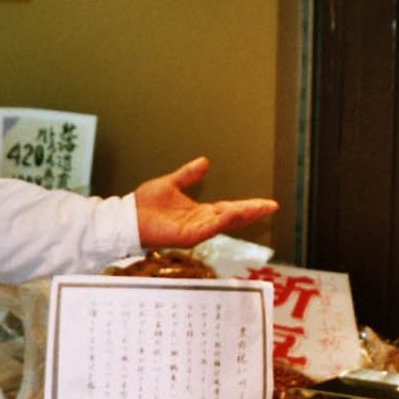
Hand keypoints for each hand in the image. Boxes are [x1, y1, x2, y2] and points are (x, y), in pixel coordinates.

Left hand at [133, 157, 278, 247]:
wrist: (126, 217)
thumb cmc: (143, 205)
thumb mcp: (170, 183)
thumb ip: (188, 175)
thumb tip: (205, 162)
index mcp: (199, 212)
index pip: (229, 209)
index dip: (248, 206)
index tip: (267, 203)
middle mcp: (200, 223)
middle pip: (232, 217)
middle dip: (252, 212)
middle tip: (272, 206)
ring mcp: (195, 230)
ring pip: (224, 223)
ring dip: (241, 215)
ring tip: (259, 208)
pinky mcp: (186, 236)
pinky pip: (208, 228)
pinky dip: (221, 222)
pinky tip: (233, 214)